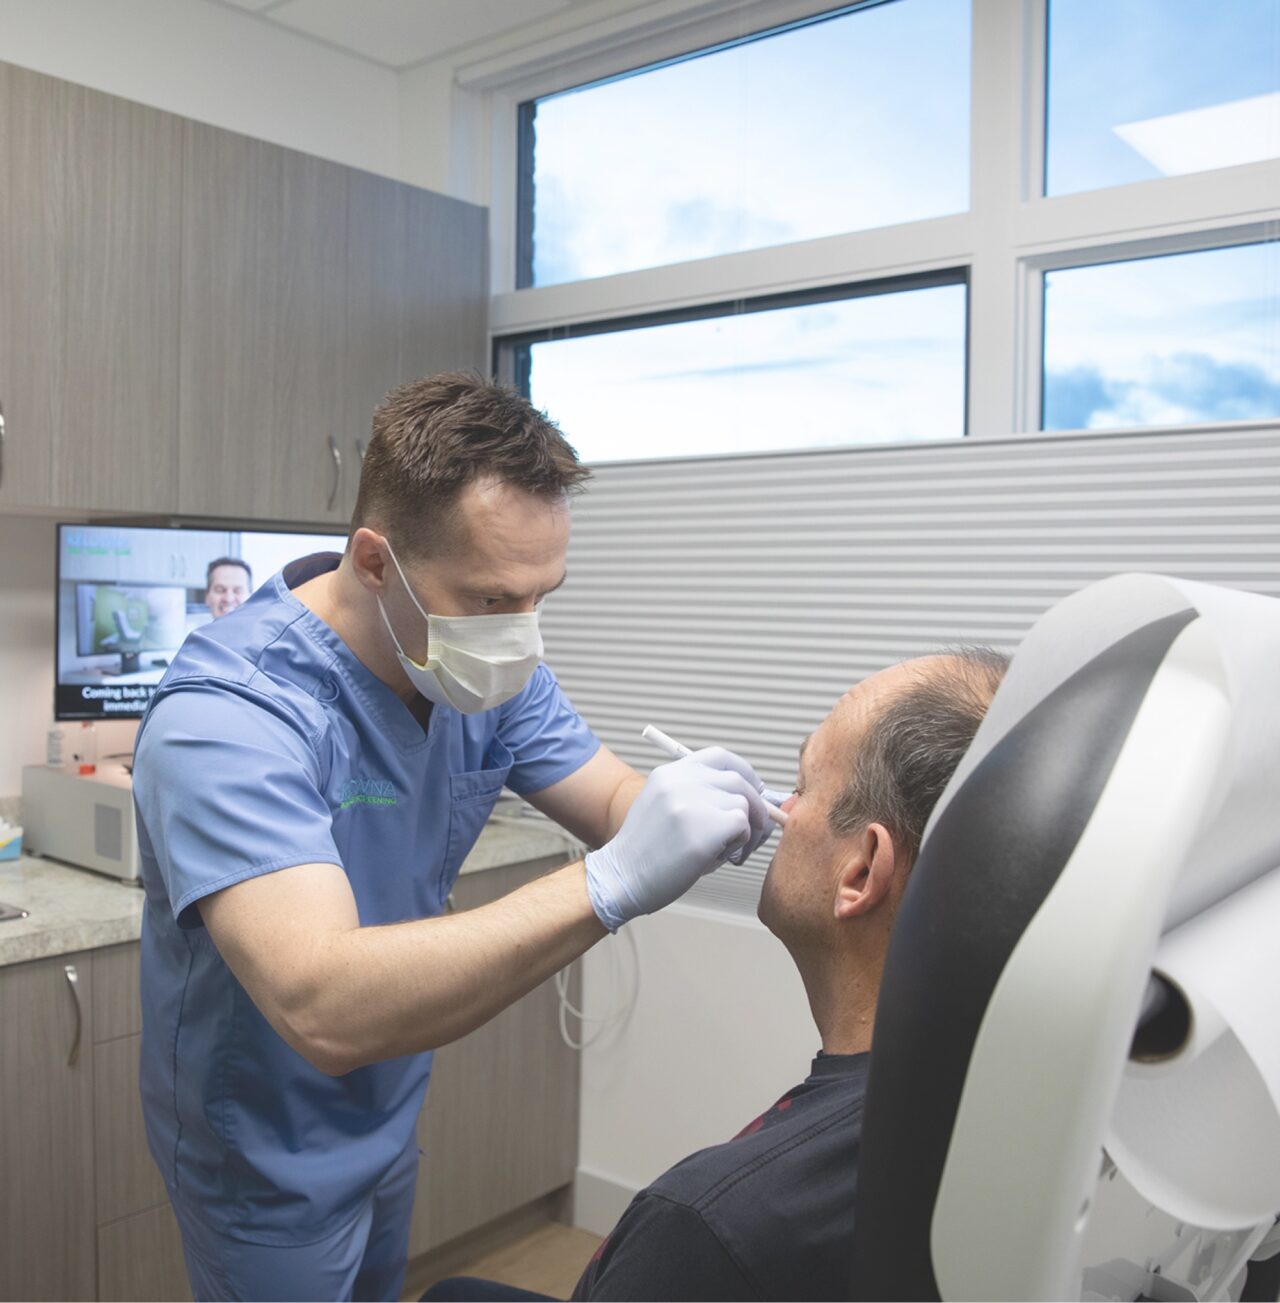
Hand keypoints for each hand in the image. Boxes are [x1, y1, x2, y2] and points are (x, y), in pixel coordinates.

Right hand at [584, 748, 769, 930]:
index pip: (720, 757)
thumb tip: (752, 798)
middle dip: (755, 806)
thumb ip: (700, 796)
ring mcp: (691, 802)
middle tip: (755, 830)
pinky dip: (741, 842)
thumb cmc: (647, 853)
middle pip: (738, 780)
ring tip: (726, 849)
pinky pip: (743, 826)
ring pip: (743, 804)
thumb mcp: (666, 809)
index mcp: (669, 773)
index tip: (754, 789)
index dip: (744, 772)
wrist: (622, 879)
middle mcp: (680, 781)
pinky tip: (722, 855)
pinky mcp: (704, 828)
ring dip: (745, 829)